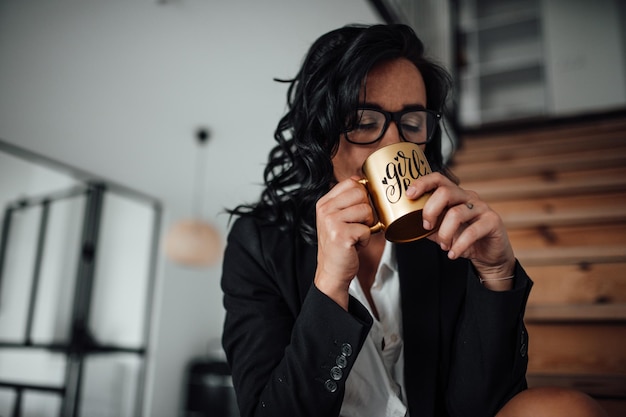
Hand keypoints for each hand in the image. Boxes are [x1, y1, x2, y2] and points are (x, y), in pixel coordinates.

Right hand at [314, 177, 375, 307]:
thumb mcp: (338, 218)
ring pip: (367, 210)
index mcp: (324, 203)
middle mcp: (325, 209)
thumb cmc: (339, 244)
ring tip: (355, 235)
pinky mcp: (341, 234)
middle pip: (361, 193)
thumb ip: (346, 199)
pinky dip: (366, 240)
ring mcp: (331, 221)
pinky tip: (355, 245)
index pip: (351, 183)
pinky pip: (367, 229)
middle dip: (366, 211)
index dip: (361, 196)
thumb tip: (360, 180)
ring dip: (367, 226)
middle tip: (357, 226)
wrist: (332, 271)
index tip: (356, 211)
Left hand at [407, 173, 515, 290]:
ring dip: (444, 233)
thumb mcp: (440, 231)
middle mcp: (468, 197)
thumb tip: (406, 223)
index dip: (422, 183)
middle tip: (427, 226)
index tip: (409, 195)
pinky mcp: (492, 221)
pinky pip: (472, 231)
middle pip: (445, 192)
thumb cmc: (463, 238)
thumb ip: (427, 224)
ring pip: (456, 213)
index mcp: (454, 195)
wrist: (489, 254)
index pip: (438, 179)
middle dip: (430, 210)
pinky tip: (453, 254)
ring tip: (444, 246)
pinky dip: (459, 245)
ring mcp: (481, 207)